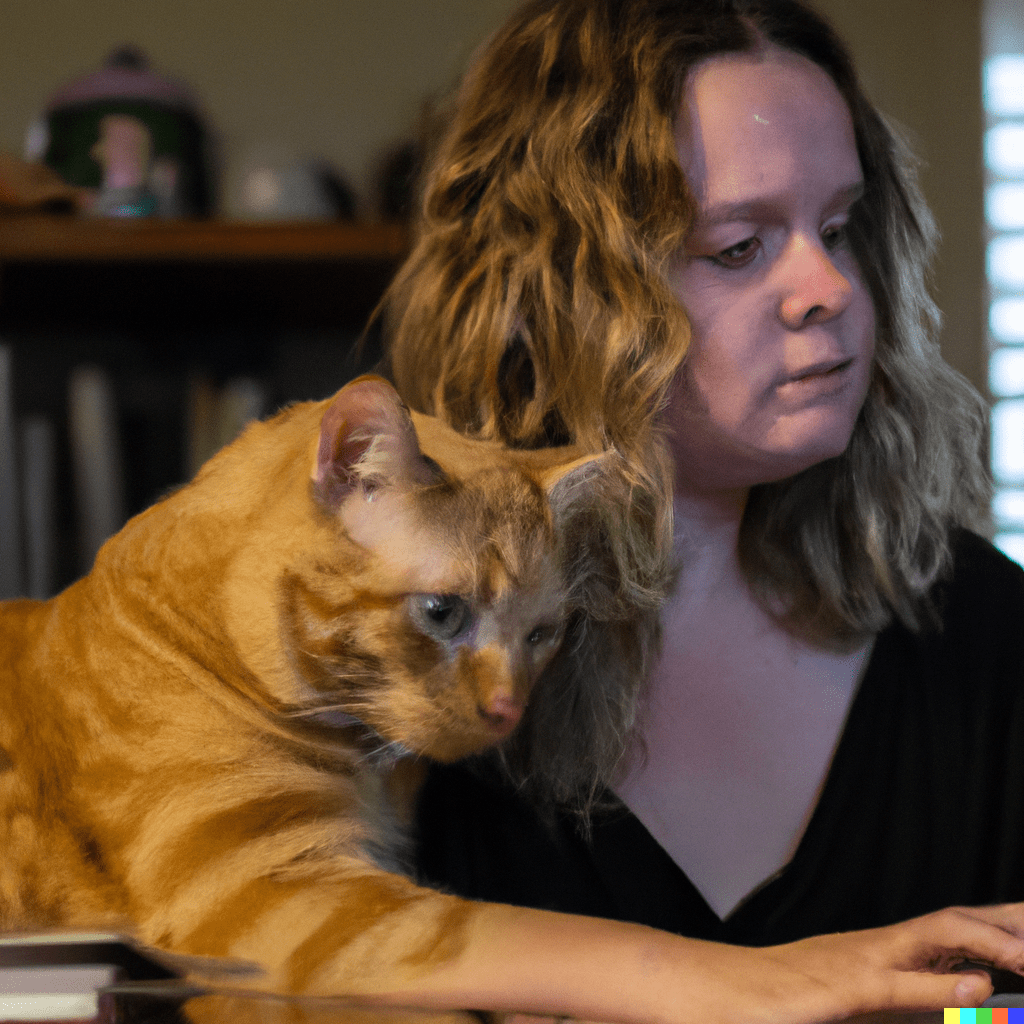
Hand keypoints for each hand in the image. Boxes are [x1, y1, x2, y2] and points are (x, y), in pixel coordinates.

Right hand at [747, 904, 1023, 1022]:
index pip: (956, 929)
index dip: (1001, 924)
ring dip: (992, 942)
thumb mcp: (856, 1006)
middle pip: (958, 921)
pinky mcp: (845, 989)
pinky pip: (899, 984)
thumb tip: (956, 997)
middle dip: (1010, 919)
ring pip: (937, 935)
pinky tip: (979, 988)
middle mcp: (881, 946)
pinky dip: (941, 983)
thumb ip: (904, 999)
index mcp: (885, 951)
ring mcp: (863, 961)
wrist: (723, 991)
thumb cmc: (785, 1001)